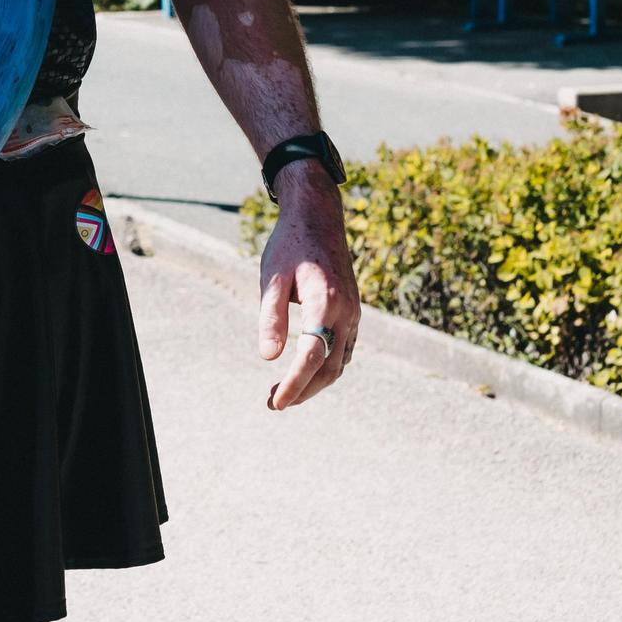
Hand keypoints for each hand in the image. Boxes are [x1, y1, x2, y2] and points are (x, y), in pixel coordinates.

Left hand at [257, 163, 360, 410]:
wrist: (318, 218)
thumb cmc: (290, 246)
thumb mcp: (272, 278)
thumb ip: (272, 318)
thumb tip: (269, 356)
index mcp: (325, 301)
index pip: (311, 355)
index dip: (294, 383)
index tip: (276, 401)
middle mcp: (346, 311)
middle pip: (329, 367)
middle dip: (303, 391)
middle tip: (273, 402)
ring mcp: (353, 314)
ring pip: (339, 362)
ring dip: (314, 383)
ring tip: (284, 393)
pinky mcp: (353, 313)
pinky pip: (345, 350)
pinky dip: (327, 368)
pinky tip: (305, 372)